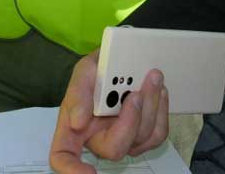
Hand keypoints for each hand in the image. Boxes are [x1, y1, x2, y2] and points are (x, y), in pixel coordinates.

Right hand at [49, 52, 170, 173]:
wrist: (121, 62)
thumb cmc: (97, 71)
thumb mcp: (83, 72)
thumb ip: (78, 94)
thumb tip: (79, 121)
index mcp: (73, 126)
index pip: (63, 157)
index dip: (72, 170)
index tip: (89, 172)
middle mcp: (97, 138)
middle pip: (114, 149)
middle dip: (130, 121)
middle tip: (135, 94)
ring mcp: (123, 139)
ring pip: (141, 138)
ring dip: (150, 108)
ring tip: (152, 79)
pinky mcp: (143, 136)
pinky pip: (157, 134)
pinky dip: (161, 111)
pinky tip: (158, 92)